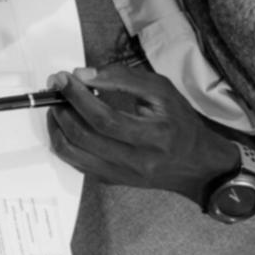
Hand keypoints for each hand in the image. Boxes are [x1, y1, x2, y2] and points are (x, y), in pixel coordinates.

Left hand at [46, 65, 239, 204]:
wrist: (198, 164)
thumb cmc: (180, 123)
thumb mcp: (162, 91)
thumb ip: (123, 78)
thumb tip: (84, 75)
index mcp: (154, 137)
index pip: (104, 118)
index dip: (78, 97)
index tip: (63, 78)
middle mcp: (136, 161)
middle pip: (84, 135)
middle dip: (62, 107)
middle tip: (56, 88)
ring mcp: (121, 175)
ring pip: (73, 153)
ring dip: (57, 125)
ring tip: (58, 105)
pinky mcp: (111, 180)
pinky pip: (76, 163)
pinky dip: (64, 141)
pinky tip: (66, 124)